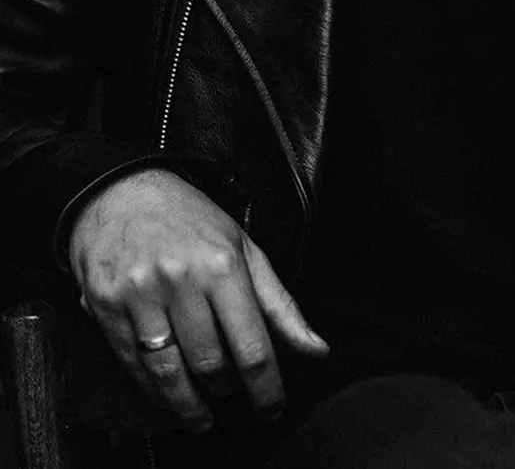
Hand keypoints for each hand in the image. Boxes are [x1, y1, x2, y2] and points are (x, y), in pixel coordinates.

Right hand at [68, 168, 327, 430]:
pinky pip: (132, 364)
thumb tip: (318, 350)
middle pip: (211, 365)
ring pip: (170, 373)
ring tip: (202, 414)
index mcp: (223, 264)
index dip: (266, 388)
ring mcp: (139, 293)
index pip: (252, 347)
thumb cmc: (190, 220)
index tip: (272, 408)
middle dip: (227, 389)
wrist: (122, 191)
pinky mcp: (105, 305)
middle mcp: (181, 279)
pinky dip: (152, 389)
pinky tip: (167, 393)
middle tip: (233, 392)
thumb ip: (280, 305)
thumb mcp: (244, 248)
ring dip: (189, 405)